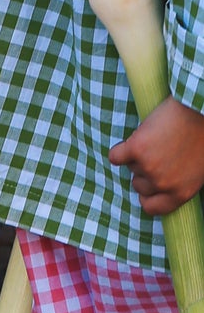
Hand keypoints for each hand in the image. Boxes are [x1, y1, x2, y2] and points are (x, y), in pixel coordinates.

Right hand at [109, 96, 203, 214]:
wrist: (201, 105)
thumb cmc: (203, 133)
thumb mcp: (200, 168)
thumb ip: (181, 183)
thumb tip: (160, 189)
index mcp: (181, 192)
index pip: (152, 208)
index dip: (148, 196)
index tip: (149, 185)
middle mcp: (164, 184)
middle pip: (139, 185)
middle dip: (145, 170)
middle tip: (159, 151)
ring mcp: (149, 167)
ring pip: (131, 168)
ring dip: (138, 155)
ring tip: (156, 138)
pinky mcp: (136, 149)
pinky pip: (116, 157)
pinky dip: (120, 151)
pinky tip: (129, 143)